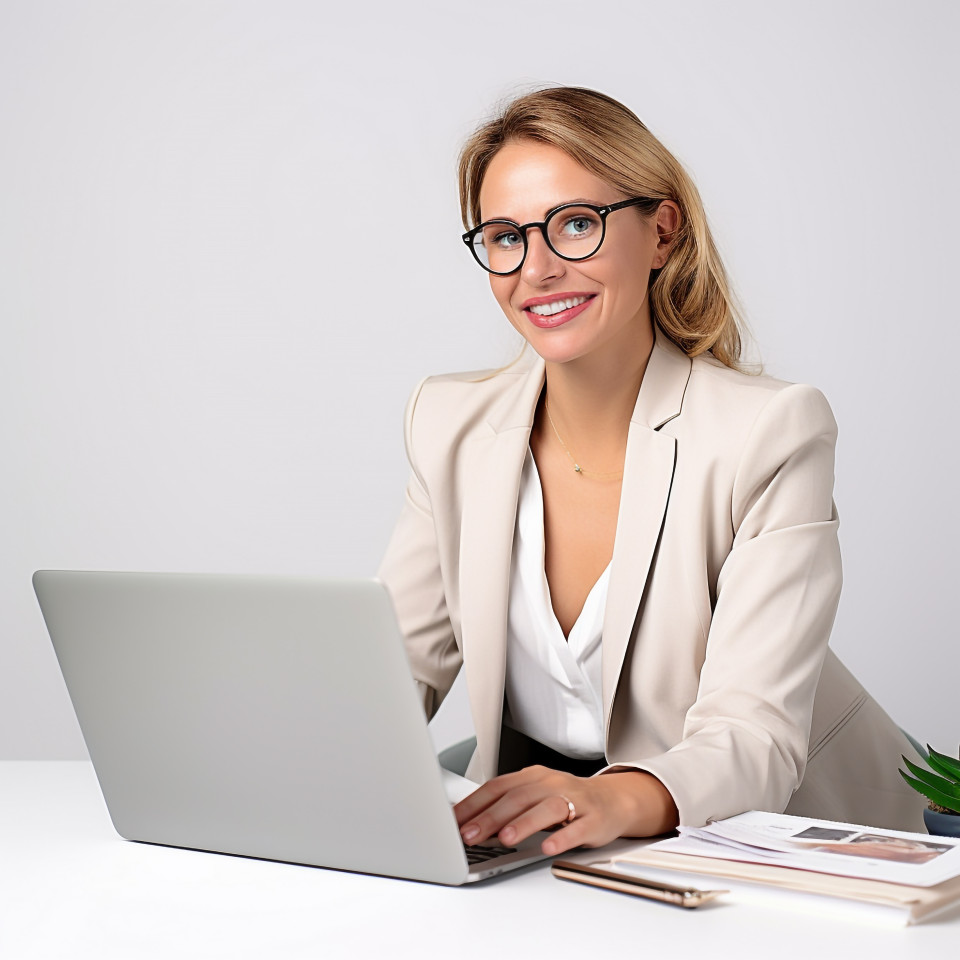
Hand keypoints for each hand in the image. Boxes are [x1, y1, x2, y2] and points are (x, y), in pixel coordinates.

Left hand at [454, 765, 678, 856]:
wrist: (612, 800)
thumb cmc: (567, 800)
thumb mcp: (533, 797)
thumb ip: (504, 807)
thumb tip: (467, 823)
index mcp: (531, 777)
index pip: (496, 788)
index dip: (473, 804)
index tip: (453, 822)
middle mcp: (550, 784)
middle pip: (517, 798)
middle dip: (490, 818)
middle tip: (469, 835)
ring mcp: (573, 800)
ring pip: (547, 808)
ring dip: (524, 823)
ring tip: (505, 839)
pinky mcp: (593, 820)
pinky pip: (577, 829)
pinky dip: (562, 837)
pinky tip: (549, 847)